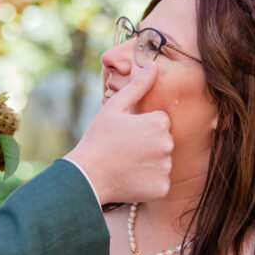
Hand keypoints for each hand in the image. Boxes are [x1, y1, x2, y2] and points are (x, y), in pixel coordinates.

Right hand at [65, 65, 172, 204]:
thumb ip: (137, 87)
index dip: (142, 126)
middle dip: (149, 145)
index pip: (160, 121)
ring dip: (149, 164)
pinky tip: (131, 179)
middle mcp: (167, 145)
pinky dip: (149, 183)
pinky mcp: (162, 188)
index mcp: (158, 122)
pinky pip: (160, 182)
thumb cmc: (98, 139)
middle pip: (163, 141)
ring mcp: (165, 168)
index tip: (126, 134)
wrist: (87, 176)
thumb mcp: (114, 108)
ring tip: (126, 164)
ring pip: (162, 162)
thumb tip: (153, 66)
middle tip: (124, 150)